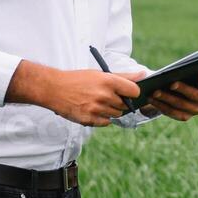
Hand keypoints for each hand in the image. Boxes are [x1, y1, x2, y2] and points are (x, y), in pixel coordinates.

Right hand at [5, 60, 137, 126]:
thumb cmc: (79, 79)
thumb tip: (143, 74)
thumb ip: (124, 76)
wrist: (54, 89)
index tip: (128, 92)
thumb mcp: (101, 74)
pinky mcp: (89, 120)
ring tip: (97, 102)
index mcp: (108, 81)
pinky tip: (93, 110)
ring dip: (111, 110)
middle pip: (125, 105)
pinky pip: (106, 123)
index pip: (134, 91)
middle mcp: (104, 95)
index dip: (132, 92)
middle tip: (106, 96)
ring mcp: (96, 109)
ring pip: (116, 114)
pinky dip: (102, 118)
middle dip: (119, 102)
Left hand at [141, 72, 197, 120]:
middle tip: (172, 84)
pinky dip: (161, 105)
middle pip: (194, 95)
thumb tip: (165, 73)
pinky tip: (152, 100)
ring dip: (166, 98)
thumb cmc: (180, 79)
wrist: (175, 94)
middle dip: (182, 89)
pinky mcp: (185, 116)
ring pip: (180, 104)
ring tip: (155, 92)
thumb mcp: (181, 74)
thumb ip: (179, 71)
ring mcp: (195, 110)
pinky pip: (172, 112)